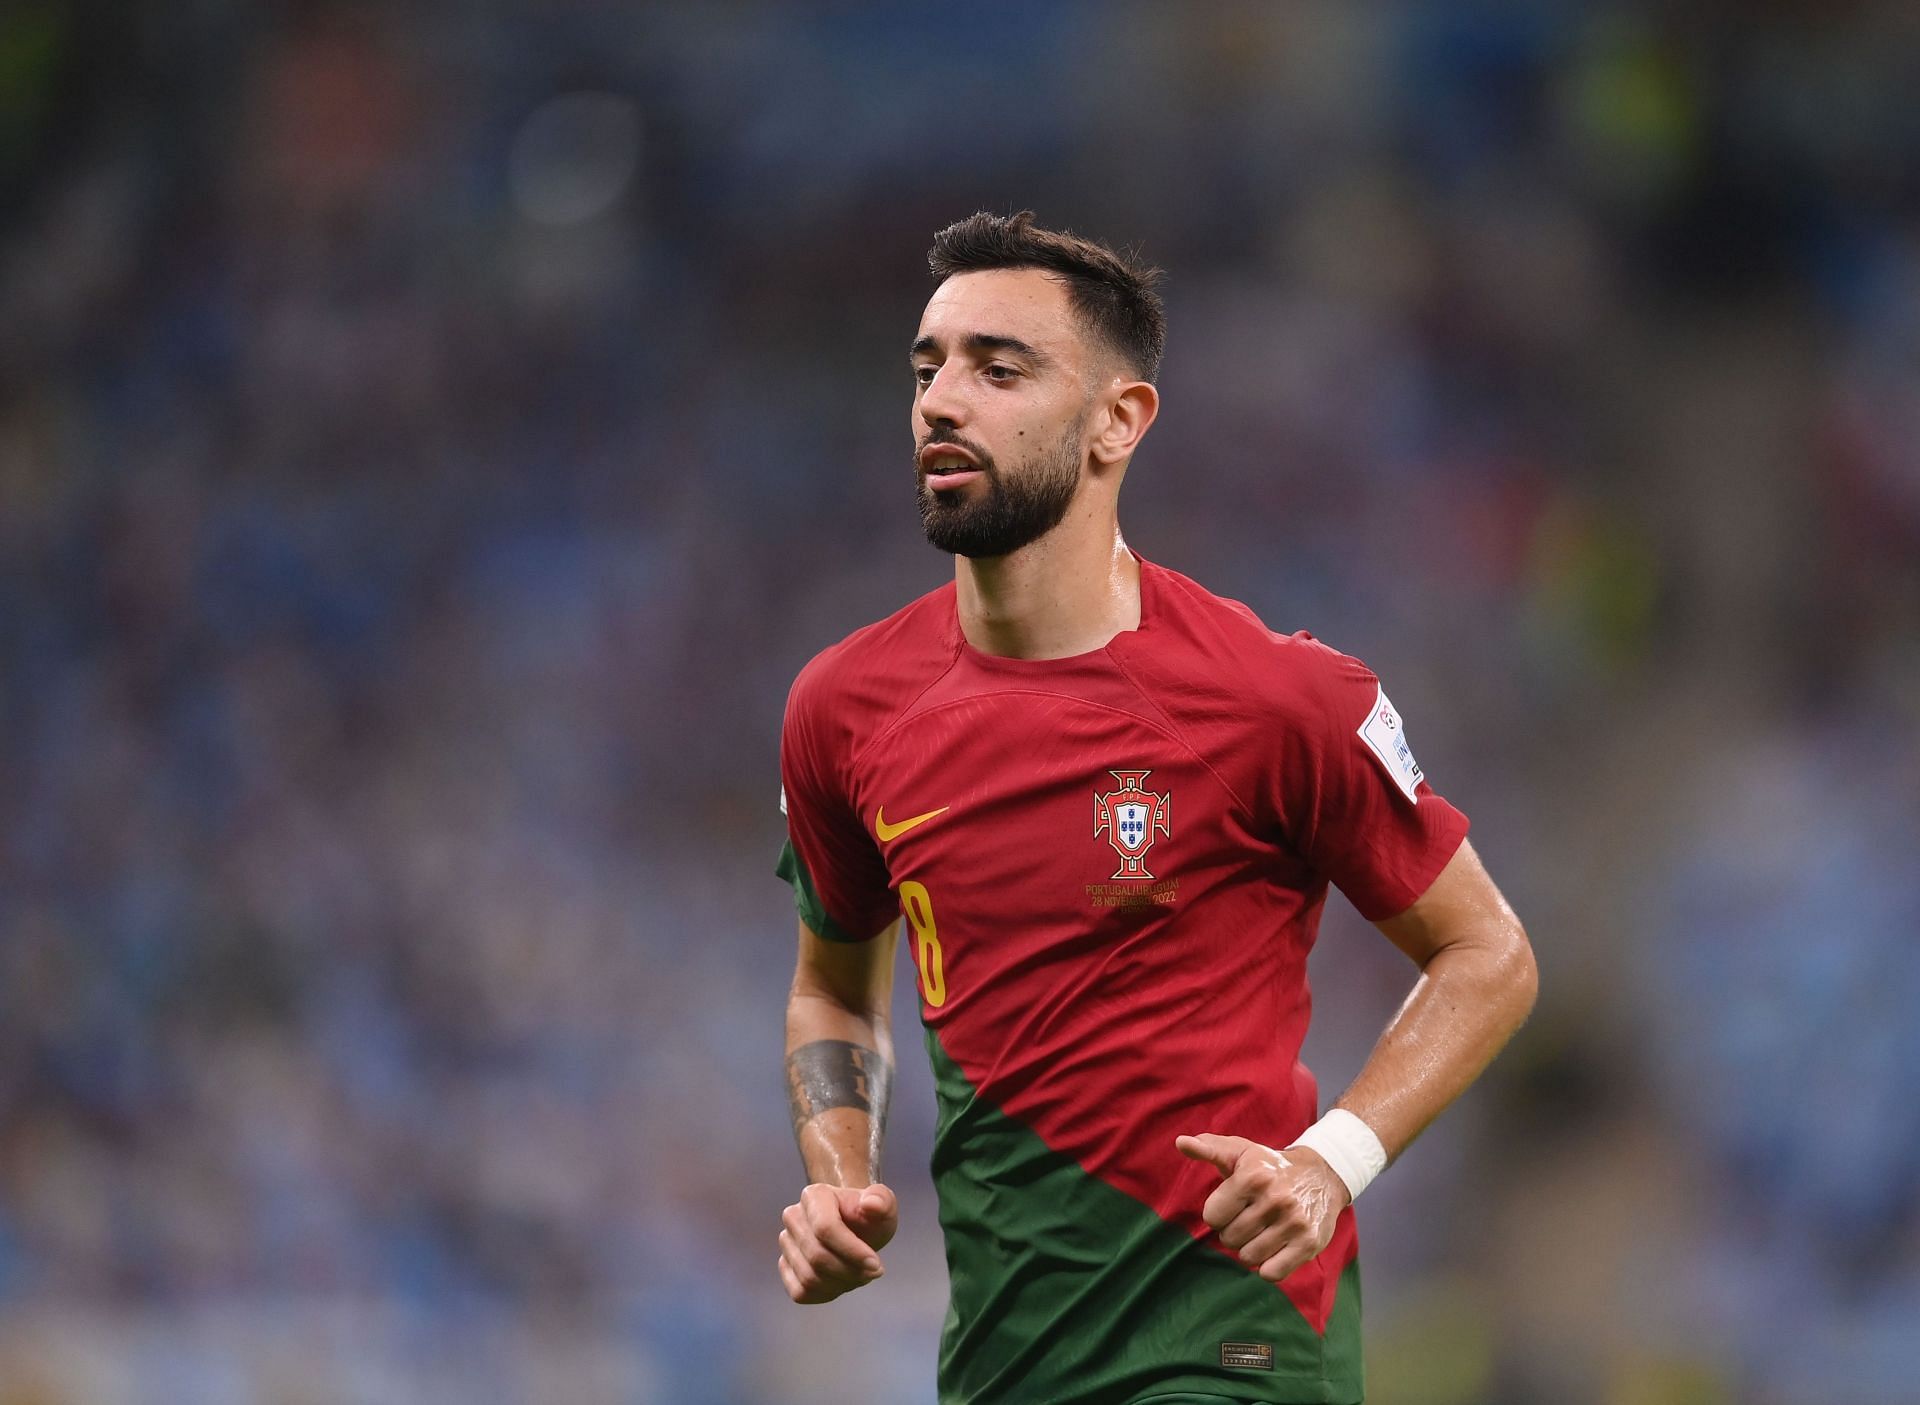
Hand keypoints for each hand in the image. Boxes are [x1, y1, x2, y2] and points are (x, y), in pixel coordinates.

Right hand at [777, 1181, 898, 1303]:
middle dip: (850, 1271)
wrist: (855, 1228)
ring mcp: (786, 1243)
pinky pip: (801, 1292)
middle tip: (872, 1272)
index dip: (852, 1251)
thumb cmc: (867, 1217)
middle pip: (817, 1256)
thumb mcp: (884, 1205)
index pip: (825, 1228)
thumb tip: (871, 1204)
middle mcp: (794, 1217)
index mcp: (814, 1196)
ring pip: (809, 1278)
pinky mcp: (785, 1266)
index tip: (876, 1264)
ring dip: (841, 1284)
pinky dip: (826, 1294)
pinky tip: (843, 1282)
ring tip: (860, 1275)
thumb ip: (881, 1200)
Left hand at [1175, 1133, 1348, 1283]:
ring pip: (1248, 1257)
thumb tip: (1181, 1142)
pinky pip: (1272, 1273)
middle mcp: (1275, 1199)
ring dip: (1250, 1249)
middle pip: (1229, 1238)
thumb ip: (1209, 1148)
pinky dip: (1268, 1267)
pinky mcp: (1309, 1244)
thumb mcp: (1241, 1151)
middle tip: (1250, 1218)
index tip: (1233, 1204)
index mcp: (1253, 1176)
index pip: (1212, 1217)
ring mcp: (1294, 1222)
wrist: (1322, 1175)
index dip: (1219, 1213)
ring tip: (1262, 1231)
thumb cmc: (1270, 1166)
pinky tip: (1274, 1248)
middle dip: (1234, 1231)